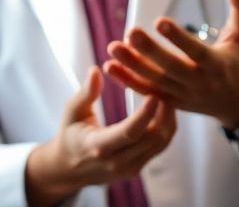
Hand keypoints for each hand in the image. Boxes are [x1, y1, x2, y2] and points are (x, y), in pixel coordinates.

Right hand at [24, 66, 176, 206]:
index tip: (155, 95)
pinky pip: (159, 148)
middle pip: (151, 139)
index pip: (129, 132)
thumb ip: (85, 93)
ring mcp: (129, 169)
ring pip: (160, 144)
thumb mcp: (72, 112)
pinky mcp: (138, 169)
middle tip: (165, 89)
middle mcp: (117, 162)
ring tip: (168, 98)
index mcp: (98, 146)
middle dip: (163, 114)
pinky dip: (165, 129)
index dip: (145, 115)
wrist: (70, 169)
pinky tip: (164, 112)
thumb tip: (95, 70)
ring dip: (168, 121)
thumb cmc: (70, 135)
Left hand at [103, 0, 238, 127]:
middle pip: (171, 68)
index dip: (178, 38)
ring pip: (155, 82)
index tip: (159, 20)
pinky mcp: (170, 103)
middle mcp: (200, 83)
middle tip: (131, 31)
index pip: (197, 52)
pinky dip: (128, 81)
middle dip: (150, 51)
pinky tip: (110, 66)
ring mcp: (183, 95)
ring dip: (132, 65)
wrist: (238, 104)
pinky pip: (147, 93)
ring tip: (112, 46)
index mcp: (218, 65)